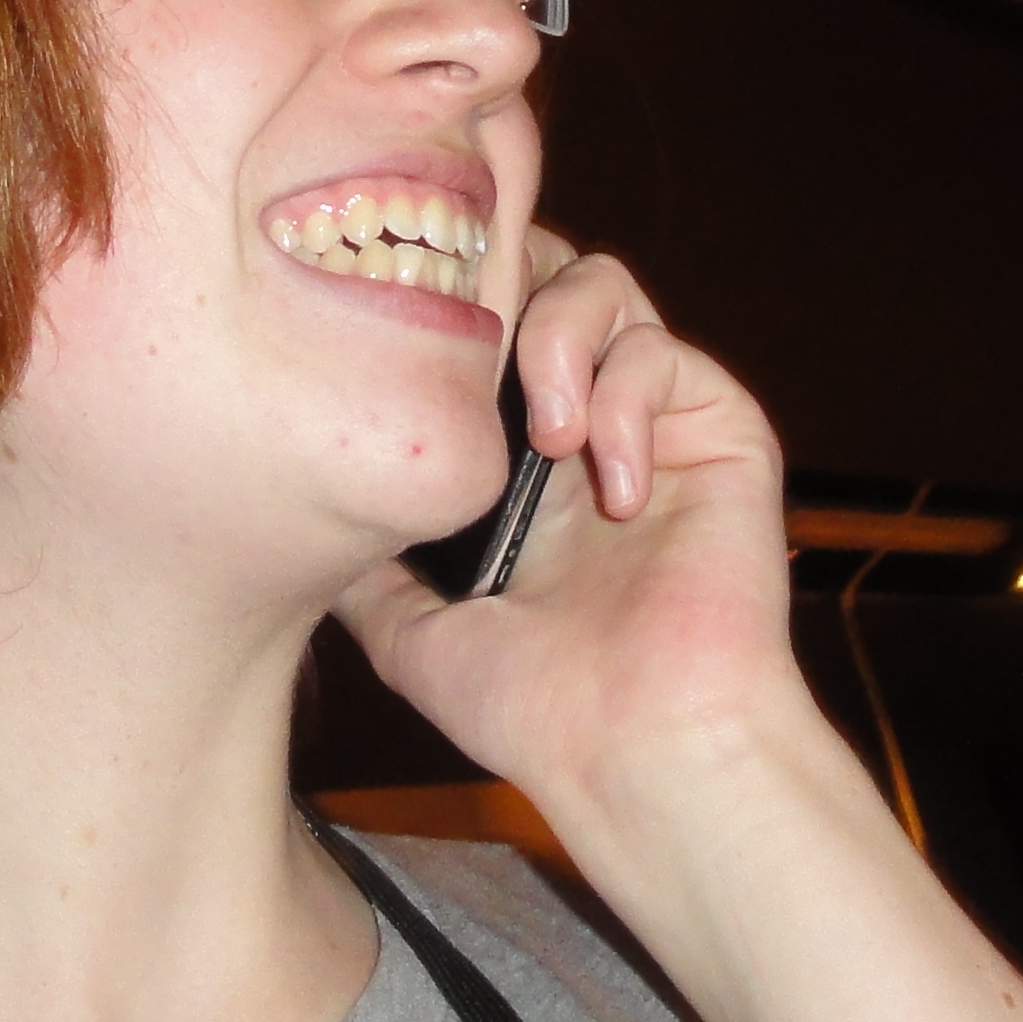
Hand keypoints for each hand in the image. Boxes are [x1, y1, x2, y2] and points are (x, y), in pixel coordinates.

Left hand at [333, 234, 811, 812]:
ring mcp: (655, 420)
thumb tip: (299, 512)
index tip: (398, 336)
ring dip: (561, 342)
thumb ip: (365, 568)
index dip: (441, 304)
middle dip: (500, 287)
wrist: (636, 750)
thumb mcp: (410, 630)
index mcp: (515, 460)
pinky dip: (630, 402)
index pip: (480, 324)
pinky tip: (616, 490)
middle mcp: (585, 422)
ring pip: (604, 285)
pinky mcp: (723, 429)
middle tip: (471, 356)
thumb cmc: (534, 710)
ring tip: (549, 438)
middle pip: (540, 270)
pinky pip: (666, 353)